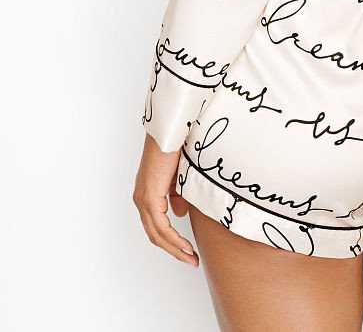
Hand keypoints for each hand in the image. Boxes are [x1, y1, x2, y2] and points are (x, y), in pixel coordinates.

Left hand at [133, 133, 199, 266]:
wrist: (170, 132)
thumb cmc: (175, 147)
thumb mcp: (178, 177)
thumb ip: (177, 195)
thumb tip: (179, 213)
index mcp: (147, 194)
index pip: (157, 226)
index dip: (172, 241)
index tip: (187, 251)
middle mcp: (141, 200)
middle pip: (155, 235)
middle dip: (174, 251)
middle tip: (191, 261)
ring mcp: (144, 199)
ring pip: (157, 234)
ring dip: (175, 248)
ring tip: (191, 258)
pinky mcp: (150, 197)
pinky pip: (161, 226)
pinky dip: (174, 238)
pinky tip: (185, 246)